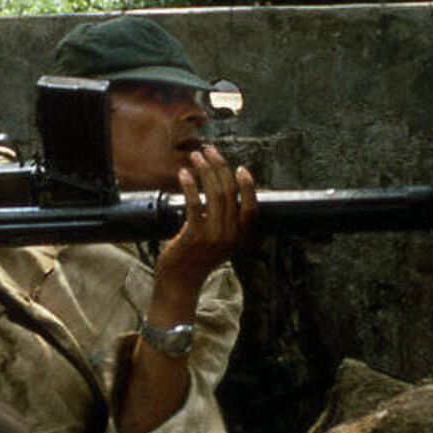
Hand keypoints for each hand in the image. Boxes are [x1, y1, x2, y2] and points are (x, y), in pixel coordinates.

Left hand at [156, 146, 257, 288]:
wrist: (181, 281)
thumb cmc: (198, 258)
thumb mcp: (221, 242)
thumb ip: (227, 221)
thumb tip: (224, 189)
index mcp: (241, 237)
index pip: (252, 206)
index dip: (248, 185)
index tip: (240, 168)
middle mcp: (231, 236)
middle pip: (230, 193)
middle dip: (220, 166)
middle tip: (209, 150)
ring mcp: (213, 236)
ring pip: (214, 195)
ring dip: (205, 170)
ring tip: (196, 156)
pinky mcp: (194, 236)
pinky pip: (194, 204)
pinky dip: (190, 185)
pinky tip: (184, 173)